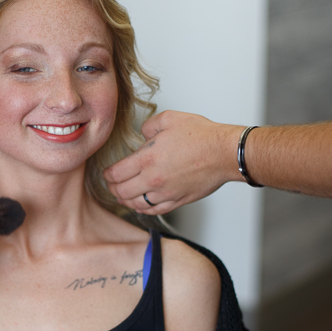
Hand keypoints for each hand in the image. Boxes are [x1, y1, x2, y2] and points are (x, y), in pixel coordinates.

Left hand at [103, 110, 240, 212]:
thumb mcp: (170, 119)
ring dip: (125, 200)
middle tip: (111, 184)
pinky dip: (143, 209)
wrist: (224, 154)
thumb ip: (149, 126)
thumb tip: (143, 133)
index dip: (108, 174)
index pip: (116, 173)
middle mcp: (153, 180)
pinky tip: (140, 205)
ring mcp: (165, 193)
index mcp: (147, 159)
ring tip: (122, 196)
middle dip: (112, 188)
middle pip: (122, 191)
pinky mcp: (177, 201)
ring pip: (136, 204)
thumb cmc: (202, 137)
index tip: (107, 173)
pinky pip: (153, 211)